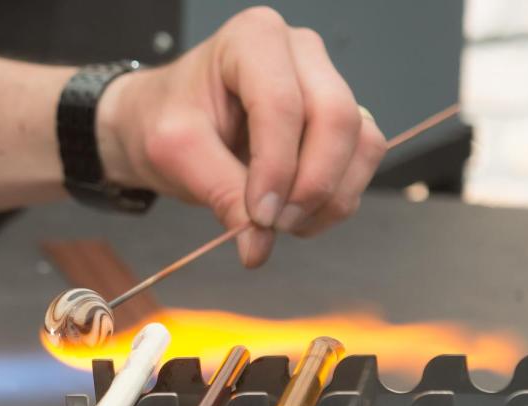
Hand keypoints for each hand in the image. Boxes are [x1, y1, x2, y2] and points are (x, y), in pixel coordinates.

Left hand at [96, 7, 386, 266]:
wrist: (165, 122)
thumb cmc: (166, 120)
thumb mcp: (177, 154)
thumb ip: (221, 194)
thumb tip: (258, 246)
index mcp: (253, 38)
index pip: (282, 104)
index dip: (276, 168)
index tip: (259, 218)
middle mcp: (301, 52)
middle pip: (336, 119)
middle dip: (310, 185)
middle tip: (273, 225)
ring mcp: (326, 82)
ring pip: (360, 142)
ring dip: (329, 197)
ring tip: (282, 225)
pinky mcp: (339, 119)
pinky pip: (361, 160)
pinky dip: (336, 199)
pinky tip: (298, 217)